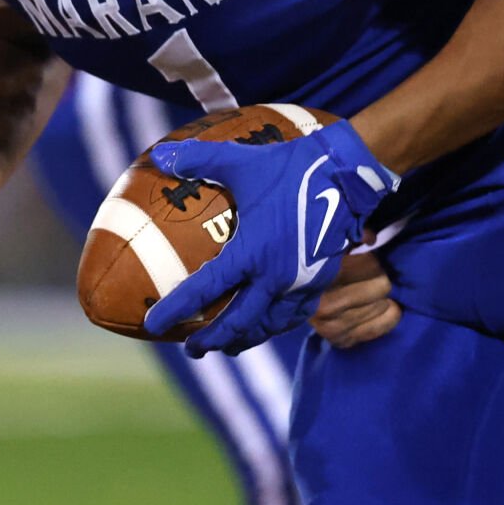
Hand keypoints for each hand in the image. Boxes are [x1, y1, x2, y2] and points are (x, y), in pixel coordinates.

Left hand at [143, 120, 398, 354]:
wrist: (349, 174)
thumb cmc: (292, 167)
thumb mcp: (241, 160)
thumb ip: (198, 159)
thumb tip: (161, 155)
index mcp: (253, 252)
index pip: (206, 289)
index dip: (177, 309)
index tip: (154, 325)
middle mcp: (277, 276)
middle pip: (239, 322)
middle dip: (213, 340)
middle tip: (192, 349)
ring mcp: (302, 281)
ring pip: (270, 324)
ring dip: (247, 338)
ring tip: (230, 346)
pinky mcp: (321, 279)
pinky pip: (296, 313)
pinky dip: (277, 324)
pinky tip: (270, 323)